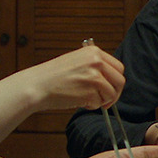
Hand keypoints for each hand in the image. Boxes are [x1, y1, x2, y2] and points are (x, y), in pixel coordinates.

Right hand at [9, 44, 125, 113]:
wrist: (37, 85)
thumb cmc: (53, 76)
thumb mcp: (76, 60)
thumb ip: (94, 66)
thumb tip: (111, 79)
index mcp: (94, 52)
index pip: (118, 67)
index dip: (115, 80)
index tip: (111, 88)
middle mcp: (96, 62)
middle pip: (120, 81)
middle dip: (114, 93)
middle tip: (105, 101)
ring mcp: (94, 77)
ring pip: (112, 94)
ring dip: (102, 101)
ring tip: (86, 99)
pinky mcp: (90, 92)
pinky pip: (99, 103)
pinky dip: (91, 106)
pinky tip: (78, 101)